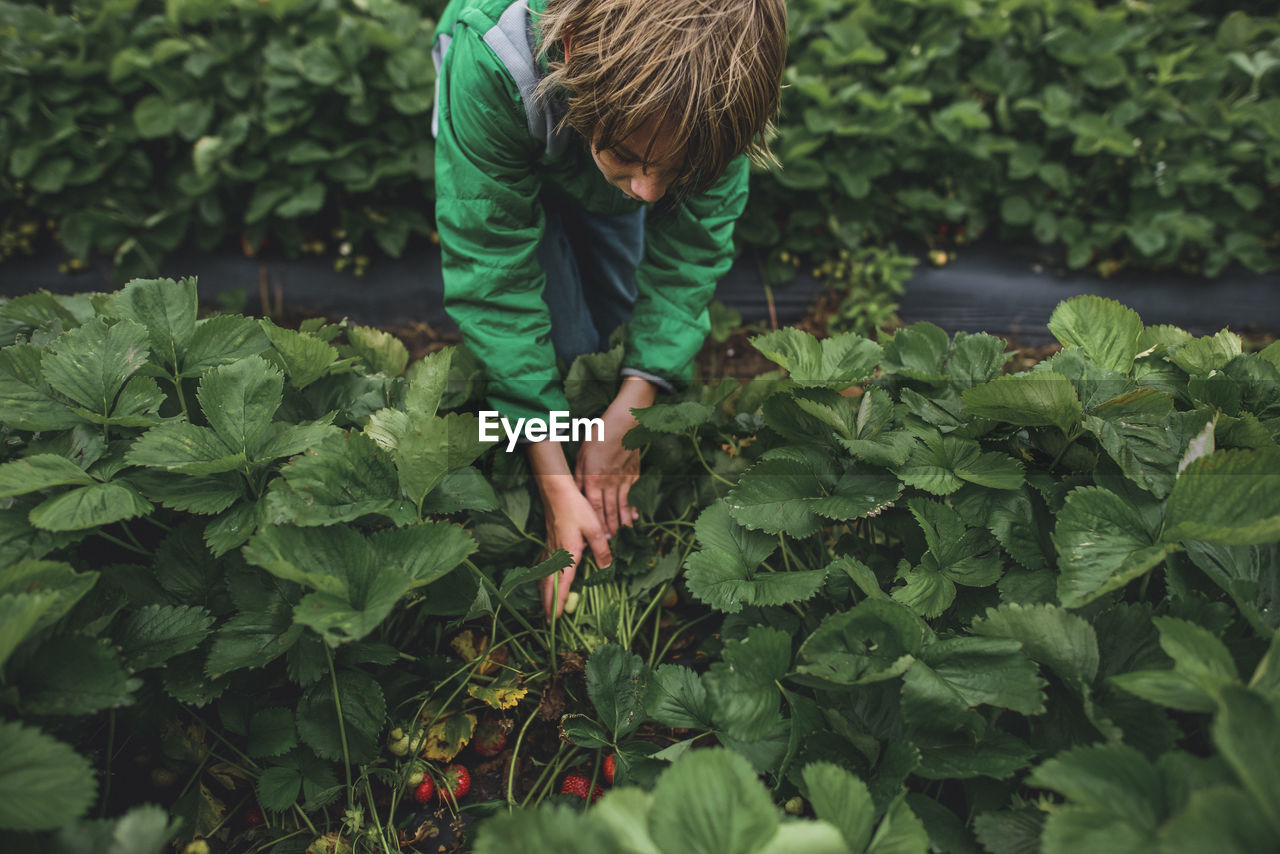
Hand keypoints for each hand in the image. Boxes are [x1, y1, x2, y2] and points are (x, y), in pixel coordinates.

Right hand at [528, 443, 611, 619]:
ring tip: (545, 609)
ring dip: (544, 595)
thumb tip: (608, 568)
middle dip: (547, 605)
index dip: (559, 602)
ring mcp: (549, 550)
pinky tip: (544, 583)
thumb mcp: (595, 529)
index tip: (556, 618)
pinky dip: (542, 580)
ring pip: (543, 578)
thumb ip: (601, 550)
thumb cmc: (577, 509)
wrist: (557, 492)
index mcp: (568, 555)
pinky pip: (542, 568)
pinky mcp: (547, 544)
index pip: (562, 584)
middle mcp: (555, 556)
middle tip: (547, 623)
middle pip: (548, 586)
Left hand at [575, 376, 654, 536]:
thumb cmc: (599, 435)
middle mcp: (609, 483)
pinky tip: (633, 517)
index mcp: (593, 479)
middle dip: (608, 528)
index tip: (596, 537)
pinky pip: (631, 495)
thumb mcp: (582, 454)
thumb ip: (579, 475)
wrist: (625, 424)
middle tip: (609, 543)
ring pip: (621, 506)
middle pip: (608, 511)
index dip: (595, 525)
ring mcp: (623, 480)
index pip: (593, 508)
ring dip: (621, 522)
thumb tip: (576, 492)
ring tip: (622, 535)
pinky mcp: (633, 475)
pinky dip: (632, 507)